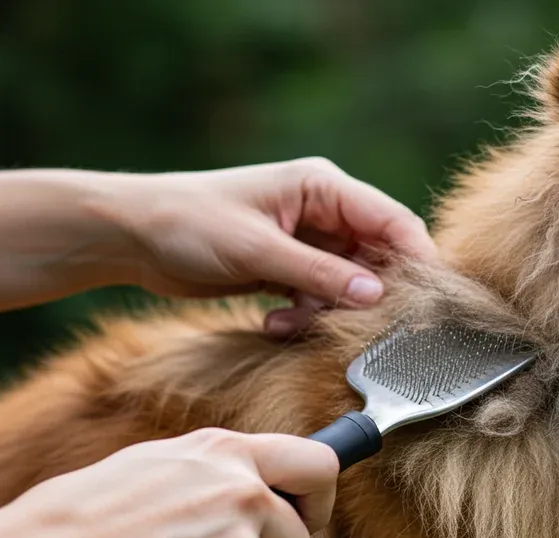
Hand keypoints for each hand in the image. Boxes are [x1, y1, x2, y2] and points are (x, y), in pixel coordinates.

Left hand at [0, 159, 435, 331]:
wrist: (131, 237)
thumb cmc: (190, 224)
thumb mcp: (257, 251)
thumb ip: (321, 274)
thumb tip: (377, 296)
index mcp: (323, 187)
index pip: (392, 221)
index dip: (416, 260)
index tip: (426, 304)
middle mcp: (322, 211)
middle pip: (376, 258)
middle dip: (367, 296)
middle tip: (354, 328)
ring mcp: (306, 241)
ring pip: (348, 284)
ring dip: (327, 311)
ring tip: (290, 322)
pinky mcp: (287, 268)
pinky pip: (318, 297)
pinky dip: (304, 315)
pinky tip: (274, 322)